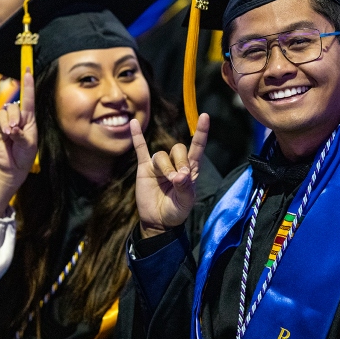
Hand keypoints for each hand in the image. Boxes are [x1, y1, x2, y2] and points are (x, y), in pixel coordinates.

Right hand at [0, 69, 36, 183]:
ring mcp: (2, 121)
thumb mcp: (28, 145)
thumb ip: (21, 135)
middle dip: (13, 118)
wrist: (13, 166)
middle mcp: (15, 116)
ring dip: (4, 124)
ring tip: (7, 136)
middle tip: (14, 132)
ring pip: (1, 114)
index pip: (28, 98)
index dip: (28, 85)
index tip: (28, 71)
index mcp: (28, 118)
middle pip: (12, 107)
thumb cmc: (25, 154)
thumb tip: (11, 128)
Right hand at [130, 113, 208, 237]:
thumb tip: (180, 175)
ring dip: (165, 167)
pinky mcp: (145, 168)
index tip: (205, 116)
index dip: (201, 132)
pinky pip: (141, 149)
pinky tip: (134, 124)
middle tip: (178, 179)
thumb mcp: (186, 202)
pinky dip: (137, 136)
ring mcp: (160, 165)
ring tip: (168, 181)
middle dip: (179, 162)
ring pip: (161, 155)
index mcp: (191, 169)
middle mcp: (176, 163)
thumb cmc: (176, 211)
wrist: (158, 221)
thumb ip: (185, 188)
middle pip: (178, 149)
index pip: (197, 147)